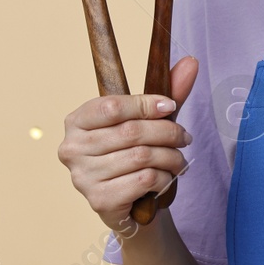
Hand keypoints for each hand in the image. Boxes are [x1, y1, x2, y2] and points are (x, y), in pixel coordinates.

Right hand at [58, 55, 199, 228]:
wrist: (129, 203)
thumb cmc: (133, 153)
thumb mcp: (147, 120)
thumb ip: (167, 91)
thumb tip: (191, 62)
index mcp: (77, 121)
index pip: (112, 106)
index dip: (146, 104)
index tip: (171, 106)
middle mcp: (72, 148)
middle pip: (131, 132)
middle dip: (168, 133)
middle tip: (185, 138)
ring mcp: (82, 177)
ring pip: (141, 157)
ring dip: (171, 157)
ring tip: (180, 160)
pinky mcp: (99, 200)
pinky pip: (143, 180)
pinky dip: (163, 177)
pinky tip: (166, 178)